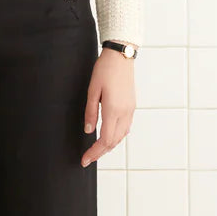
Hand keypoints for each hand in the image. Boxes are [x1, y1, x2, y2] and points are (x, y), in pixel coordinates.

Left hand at [81, 46, 135, 166]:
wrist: (121, 56)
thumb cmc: (105, 70)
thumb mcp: (92, 90)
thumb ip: (90, 112)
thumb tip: (89, 130)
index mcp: (113, 110)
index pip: (104, 140)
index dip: (94, 152)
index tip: (84, 160)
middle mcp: (125, 113)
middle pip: (113, 142)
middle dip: (100, 153)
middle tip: (87, 158)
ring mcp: (130, 110)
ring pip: (121, 136)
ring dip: (109, 146)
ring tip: (96, 150)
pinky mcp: (132, 106)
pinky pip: (125, 128)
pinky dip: (116, 137)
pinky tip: (108, 136)